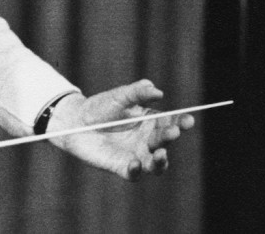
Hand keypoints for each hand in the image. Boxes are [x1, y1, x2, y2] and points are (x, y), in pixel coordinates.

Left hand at [47, 79, 193, 180]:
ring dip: (161, 161)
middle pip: (164, 141)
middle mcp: (146, 140)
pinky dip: (135, 170)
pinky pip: (133, 173)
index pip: (170, 122)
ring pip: (156, 164)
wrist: (76, 121)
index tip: (188, 119)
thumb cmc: (100, 107)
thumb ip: (137, 92)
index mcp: (150, 121)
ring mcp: (136, 155)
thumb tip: (157, 91)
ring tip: (161, 154)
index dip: (181, 122)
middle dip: (170, 136)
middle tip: (173, 131)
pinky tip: (134, 162)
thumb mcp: (119, 96)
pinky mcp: (121, 166)